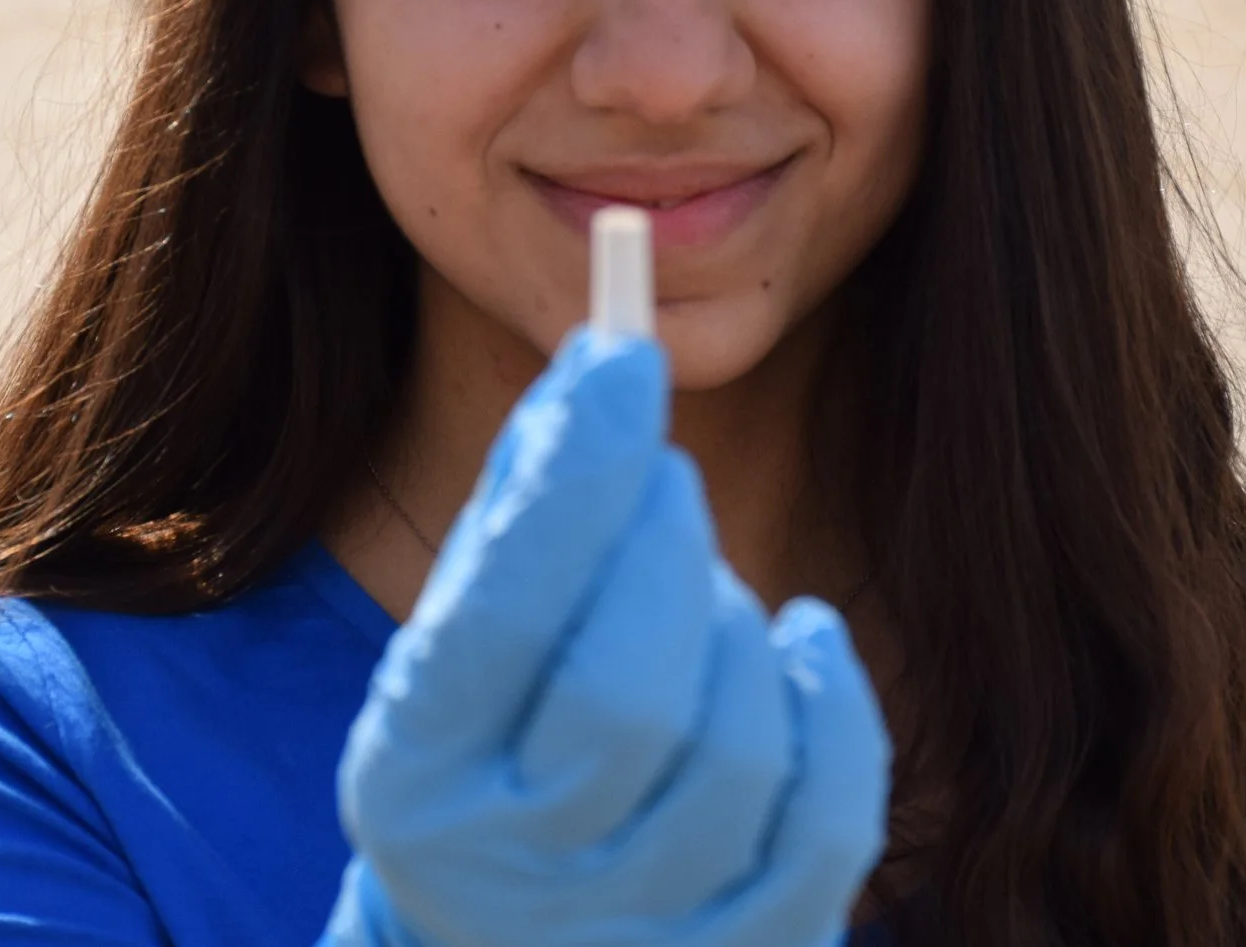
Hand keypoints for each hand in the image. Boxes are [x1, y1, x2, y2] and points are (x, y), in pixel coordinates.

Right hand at [321, 327, 890, 946]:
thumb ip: (523, 506)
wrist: (506, 945)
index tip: (624, 359)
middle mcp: (512, 881)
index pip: (505, 614)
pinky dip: (834, 706)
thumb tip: (606, 358)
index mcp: (412, 778)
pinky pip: (833, 819)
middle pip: (631, 692)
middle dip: (664, 546)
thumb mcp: (464, 634)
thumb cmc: (497, 742)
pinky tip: (802, 647)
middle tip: (667, 475)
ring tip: (702, 597)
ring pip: (738, 745)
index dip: (576, 479)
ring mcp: (635, 937)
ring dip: (738, 625)